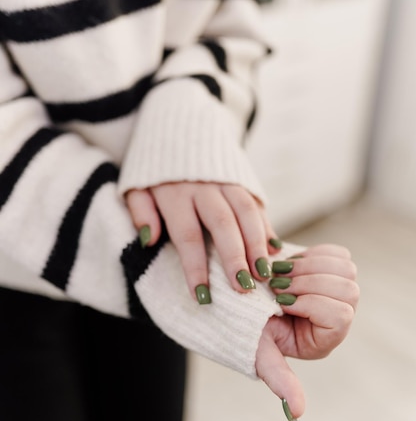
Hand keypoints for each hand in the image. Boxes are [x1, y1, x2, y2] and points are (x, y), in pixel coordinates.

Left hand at [125, 182, 280, 300]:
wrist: (176, 125)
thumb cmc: (153, 169)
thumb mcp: (135, 186)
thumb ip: (140, 212)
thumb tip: (149, 239)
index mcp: (174, 193)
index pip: (187, 235)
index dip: (195, 267)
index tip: (202, 295)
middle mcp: (203, 186)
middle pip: (223, 225)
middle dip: (235, 258)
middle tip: (243, 288)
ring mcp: (226, 180)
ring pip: (246, 212)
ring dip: (257, 244)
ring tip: (264, 274)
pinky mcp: (241, 177)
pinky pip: (256, 202)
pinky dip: (266, 226)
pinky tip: (274, 250)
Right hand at [255, 244, 358, 420]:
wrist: (240, 299)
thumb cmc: (249, 330)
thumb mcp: (262, 355)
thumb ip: (280, 380)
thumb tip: (297, 415)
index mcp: (326, 339)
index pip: (340, 314)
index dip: (310, 303)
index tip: (280, 301)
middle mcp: (338, 316)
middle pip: (348, 289)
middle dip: (309, 281)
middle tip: (278, 284)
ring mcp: (336, 291)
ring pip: (347, 269)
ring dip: (310, 265)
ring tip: (282, 272)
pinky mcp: (331, 269)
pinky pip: (338, 254)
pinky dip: (315, 253)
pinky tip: (292, 263)